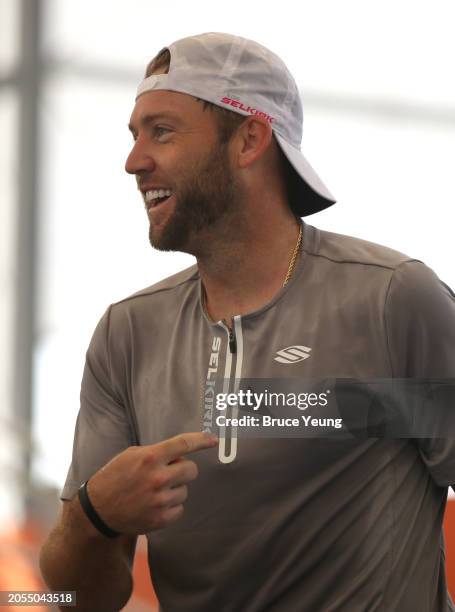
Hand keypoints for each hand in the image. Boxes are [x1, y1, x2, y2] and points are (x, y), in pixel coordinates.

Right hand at [84, 432, 217, 534]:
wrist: (98, 510)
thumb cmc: (115, 477)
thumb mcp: (131, 455)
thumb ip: (157, 452)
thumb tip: (183, 452)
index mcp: (150, 457)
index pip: (183, 444)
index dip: (201, 440)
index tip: (213, 440)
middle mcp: (157, 478)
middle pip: (191, 469)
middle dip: (184, 469)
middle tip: (170, 472)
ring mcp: (160, 500)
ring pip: (185, 490)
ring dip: (175, 489)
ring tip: (154, 491)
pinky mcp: (160, 519)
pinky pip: (180, 508)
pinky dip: (171, 506)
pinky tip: (154, 504)